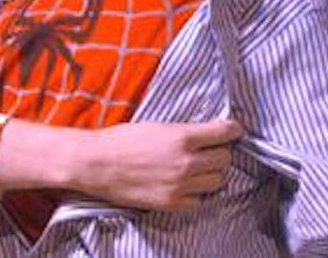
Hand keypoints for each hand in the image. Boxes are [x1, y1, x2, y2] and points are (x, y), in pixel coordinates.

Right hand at [0, 118, 242, 212]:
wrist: (96, 163)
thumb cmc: (120, 139)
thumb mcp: (155, 125)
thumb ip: (184, 132)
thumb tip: (206, 134)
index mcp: (183, 137)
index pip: (226, 132)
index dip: (231, 130)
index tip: (229, 130)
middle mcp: (187, 162)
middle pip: (225, 159)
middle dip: (219, 152)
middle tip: (207, 150)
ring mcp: (181, 185)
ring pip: (218, 181)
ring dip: (210, 174)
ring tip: (195, 169)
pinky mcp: (172, 203)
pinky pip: (199, 200)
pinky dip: (195, 193)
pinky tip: (183, 184)